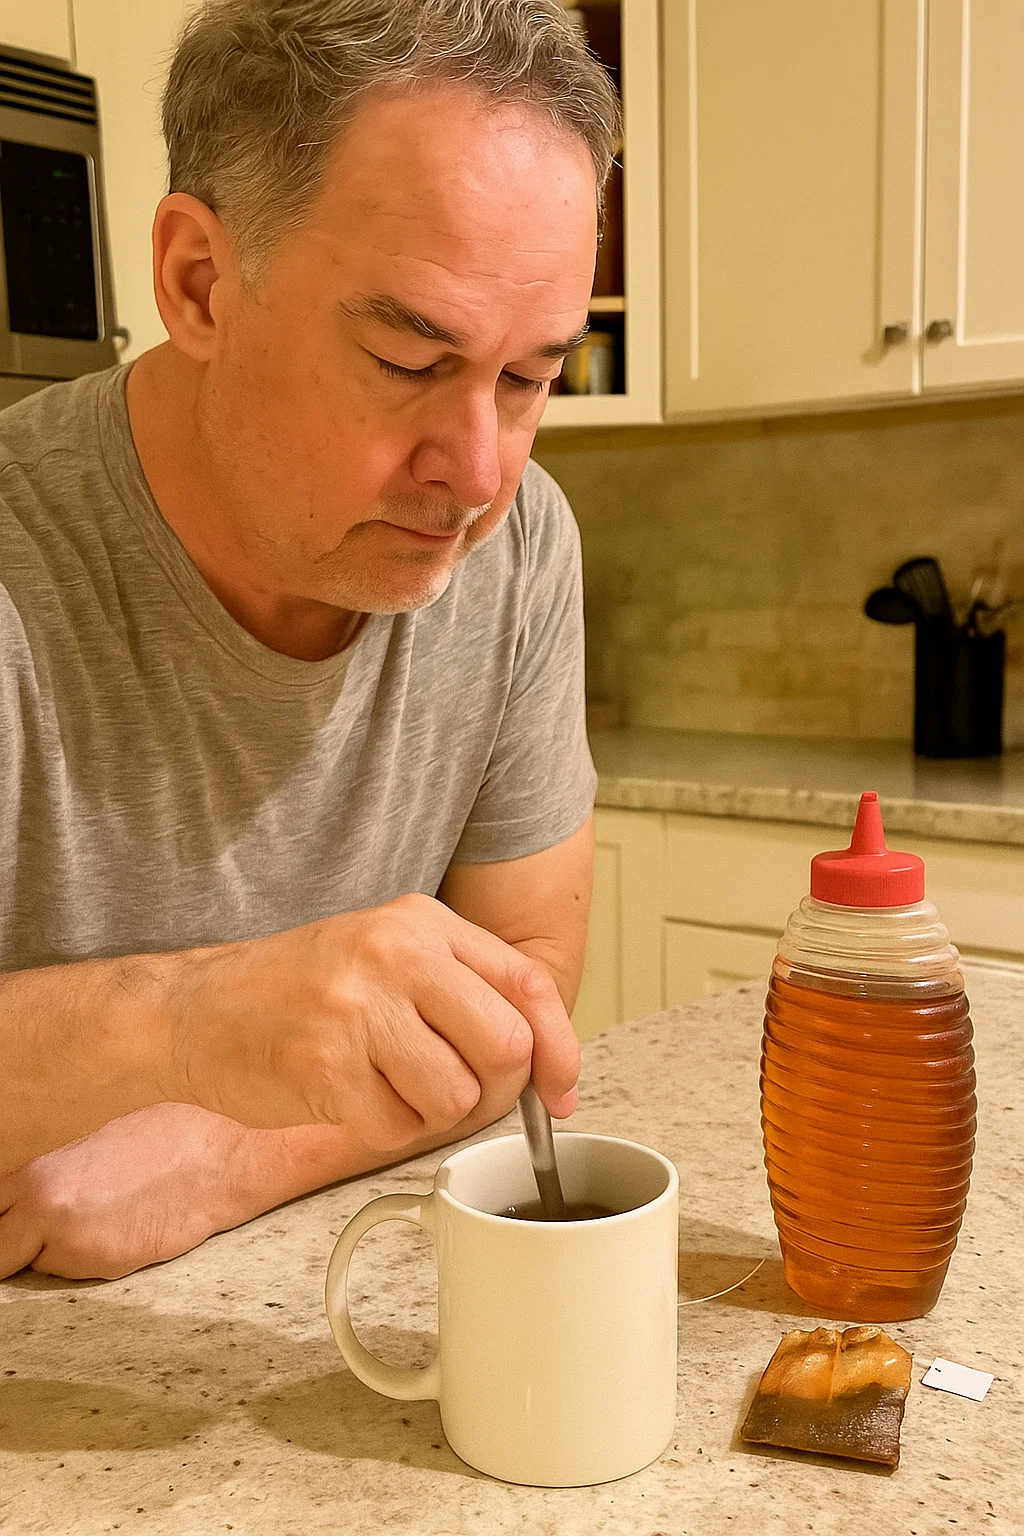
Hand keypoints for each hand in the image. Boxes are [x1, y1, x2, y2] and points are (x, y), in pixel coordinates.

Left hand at [0, 1104, 256, 1279]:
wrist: (222, 1167)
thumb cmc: (171, 1140)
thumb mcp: (99, 1142)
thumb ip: (60, 1174)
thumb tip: (40, 1192)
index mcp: (41, 1178)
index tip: (8, 1226)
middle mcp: (48, 1217)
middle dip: (9, 1250)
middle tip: (30, 1241)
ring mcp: (76, 1251)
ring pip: (36, 1265)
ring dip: (50, 1254)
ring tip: (90, 1227)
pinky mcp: (108, 1271)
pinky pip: (76, 1272)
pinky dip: (86, 1259)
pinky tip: (115, 1234)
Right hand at [167, 894, 579, 1152]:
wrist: (197, 1010)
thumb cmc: (302, 990)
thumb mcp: (388, 954)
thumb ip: (464, 991)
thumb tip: (546, 1064)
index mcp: (421, 922)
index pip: (527, 982)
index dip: (559, 1047)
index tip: (560, 1090)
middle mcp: (394, 955)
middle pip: (505, 1045)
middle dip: (495, 1089)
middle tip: (455, 1092)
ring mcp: (357, 1009)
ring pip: (456, 1096)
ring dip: (431, 1113)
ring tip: (386, 1086)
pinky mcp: (324, 1067)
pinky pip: (397, 1129)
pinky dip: (382, 1129)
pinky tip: (348, 1097)